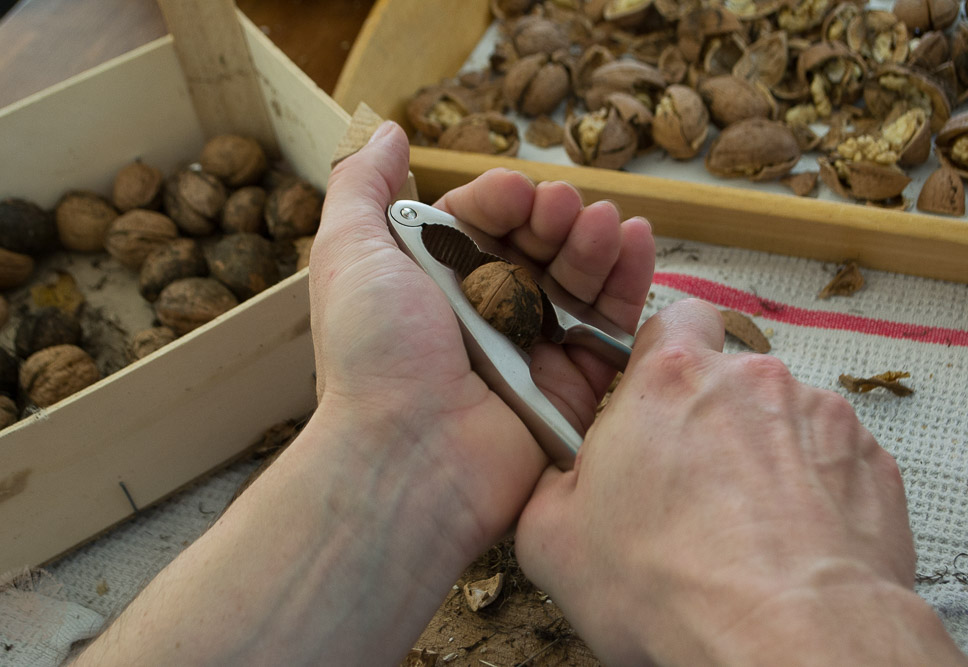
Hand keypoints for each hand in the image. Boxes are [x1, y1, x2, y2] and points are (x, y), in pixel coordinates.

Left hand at [310, 121, 654, 555]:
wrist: (408, 456)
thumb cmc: (374, 352)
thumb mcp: (348, 252)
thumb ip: (362, 186)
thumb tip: (385, 130)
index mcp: (435, 282)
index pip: (482, 221)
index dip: (503, 198)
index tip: (515, 193)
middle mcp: (484, 313)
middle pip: (537, 245)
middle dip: (556, 216)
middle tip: (563, 212)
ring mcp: (531, 348)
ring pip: (578, 278)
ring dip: (594, 240)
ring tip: (601, 226)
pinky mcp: (573, 384)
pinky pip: (611, 326)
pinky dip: (629, 281)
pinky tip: (635, 242)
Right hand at [515, 299, 958, 664]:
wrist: (786, 641)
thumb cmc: (668, 586)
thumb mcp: (551, 539)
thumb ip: (548, 482)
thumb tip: (559, 479)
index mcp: (668, 379)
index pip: (673, 319)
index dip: (663, 358)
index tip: (654, 402)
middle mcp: (750, 380)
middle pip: (728, 377)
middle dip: (711, 418)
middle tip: (690, 486)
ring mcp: (819, 416)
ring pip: (781, 418)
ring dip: (763, 455)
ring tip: (746, 527)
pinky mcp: (870, 462)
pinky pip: (831, 459)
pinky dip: (813, 488)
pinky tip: (790, 540)